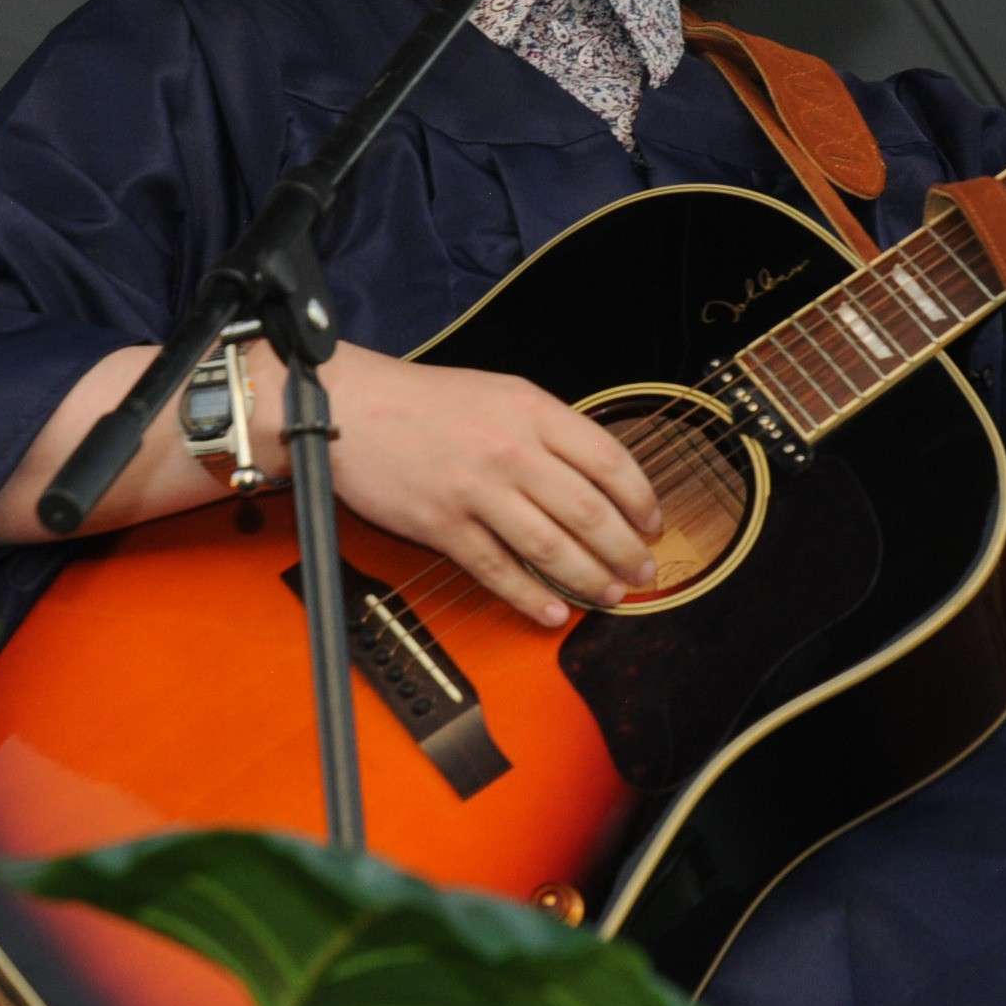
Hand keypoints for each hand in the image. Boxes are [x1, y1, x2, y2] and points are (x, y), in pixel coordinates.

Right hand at [297, 342, 662, 628]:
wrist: (352, 408)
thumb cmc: (426, 401)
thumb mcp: (500, 392)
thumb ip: (549, 429)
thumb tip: (598, 477)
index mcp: (532, 411)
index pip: (609, 460)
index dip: (640, 500)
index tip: (653, 525)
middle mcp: (511, 450)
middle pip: (588, 512)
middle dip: (625, 551)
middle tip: (642, 574)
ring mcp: (476, 490)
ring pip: (550, 547)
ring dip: (588, 579)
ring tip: (609, 597)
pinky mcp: (442, 526)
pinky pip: (497, 570)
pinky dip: (530, 597)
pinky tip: (552, 612)